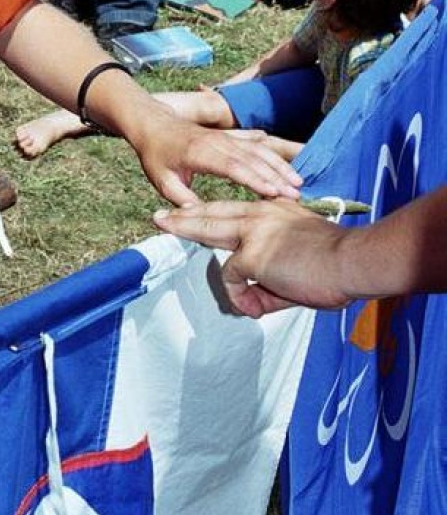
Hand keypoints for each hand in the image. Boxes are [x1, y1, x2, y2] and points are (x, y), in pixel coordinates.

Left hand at [130, 105, 301, 208]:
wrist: (154, 123)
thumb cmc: (157, 155)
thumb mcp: (162, 181)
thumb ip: (181, 200)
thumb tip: (199, 219)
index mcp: (200, 153)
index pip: (232, 166)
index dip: (254, 179)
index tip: (273, 192)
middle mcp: (217, 142)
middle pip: (251, 158)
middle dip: (275, 175)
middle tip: (295, 194)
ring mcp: (224, 137)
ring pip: (257, 149)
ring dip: (278, 164)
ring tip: (297, 181)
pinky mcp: (228, 136)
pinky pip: (254, 142)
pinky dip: (271, 151)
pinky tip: (289, 158)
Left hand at [153, 198, 353, 315]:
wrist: (353, 261)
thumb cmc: (335, 265)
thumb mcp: (299, 265)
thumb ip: (270, 282)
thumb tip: (251, 302)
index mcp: (274, 211)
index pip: (233, 208)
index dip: (210, 211)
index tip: (192, 211)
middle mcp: (260, 214)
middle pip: (211, 212)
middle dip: (183, 213)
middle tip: (160, 215)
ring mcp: (254, 232)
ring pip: (209, 229)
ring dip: (184, 228)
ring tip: (163, 225)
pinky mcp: (253, 255)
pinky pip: (233, 280)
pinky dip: (241, 297)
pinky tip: (255, 307)